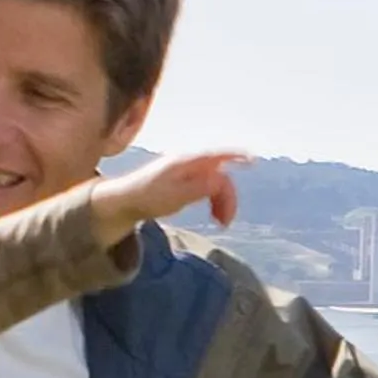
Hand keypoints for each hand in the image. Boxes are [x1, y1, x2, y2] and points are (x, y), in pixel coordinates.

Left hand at [91, 150, 246, 243]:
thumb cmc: (146, 197)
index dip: (236, 156)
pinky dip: (215, 200)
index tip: (253, 160)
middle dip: (228, 197)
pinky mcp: (185, 181)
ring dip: (223, 201)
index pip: (217, 155)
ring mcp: (187, 171)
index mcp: (186, 162)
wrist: (124, 201)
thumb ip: (198, 188)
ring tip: (220, 222)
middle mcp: (189, 163)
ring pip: (216, 183)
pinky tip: (213, 215)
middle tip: (225, 222)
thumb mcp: (174, 196)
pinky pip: (209, 187)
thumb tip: (221, 180)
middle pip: (220, 175)